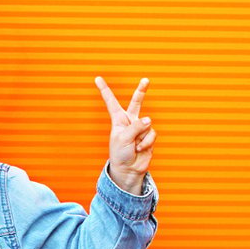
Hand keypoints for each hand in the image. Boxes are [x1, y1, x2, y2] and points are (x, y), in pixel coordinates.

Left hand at [94, 76, 156, 191]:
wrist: (128, 170)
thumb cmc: (120, 154)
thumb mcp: (123, 138)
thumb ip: (136, 126)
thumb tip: (149, 119)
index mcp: (118, 120)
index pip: (111, 102)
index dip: (104, 90)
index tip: (97, 79)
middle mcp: (130, 121)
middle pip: (136, 102)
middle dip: (141, 91)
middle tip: (146, 80)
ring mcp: (140, 128)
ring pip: (147, 124)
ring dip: (141, 137)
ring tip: (134, 146)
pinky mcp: (149, 136)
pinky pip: (152, 134)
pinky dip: (146, 142)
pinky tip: (140, 149)